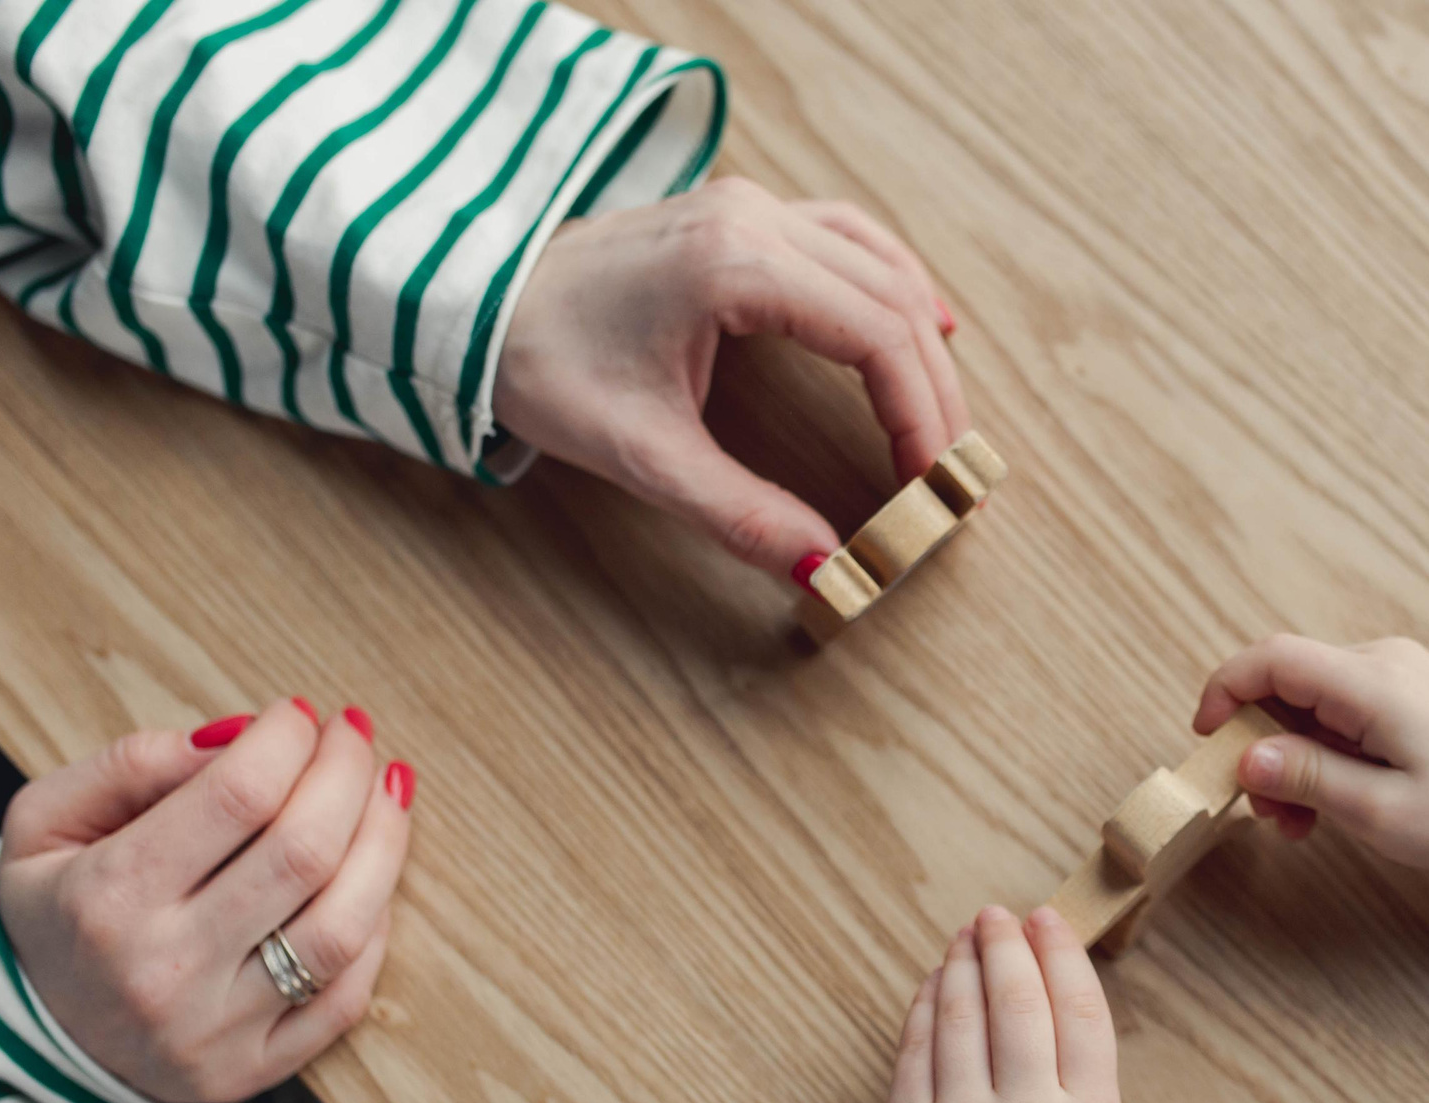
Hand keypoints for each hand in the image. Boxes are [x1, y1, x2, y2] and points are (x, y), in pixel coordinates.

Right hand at [0, 702, 415, 1102]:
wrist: (34, 1036)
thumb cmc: (55, 908)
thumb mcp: (46, 820)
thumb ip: (132, 765)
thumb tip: (241, 735)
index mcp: (108, 896)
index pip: (237, 796)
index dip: (289, 740)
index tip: (302, 713)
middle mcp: (165, 968)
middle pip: (302, 853)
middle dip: (347, 775)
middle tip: (354, 735)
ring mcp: (215, 1028)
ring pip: (341, 928)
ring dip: (384, 845)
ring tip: (387, 793)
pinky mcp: (252, 1069)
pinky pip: (346, 996)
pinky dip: (374, 929)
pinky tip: (370, 879)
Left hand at [494, 176, 969, 577]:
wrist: (471, 304)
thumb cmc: (541, 363)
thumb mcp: (642, 455)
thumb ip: (739, 514)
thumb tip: (824, 569)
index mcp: (733, 265)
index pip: (876, 335)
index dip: (922, 416)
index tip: (938, 485)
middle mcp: (752, 219)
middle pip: (893, 303)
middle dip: (936, 394)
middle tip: (957, 475)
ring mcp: (747, 208)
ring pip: (882, 267)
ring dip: (924, 344)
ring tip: (946, 423)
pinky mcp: (738, 216)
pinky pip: (849, 240)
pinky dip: (895, 285)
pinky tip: (926, 323)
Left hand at [877, 906, 1150, 1102]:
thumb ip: (1077, 1057)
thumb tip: (1043, 958)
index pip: (1077, 1013)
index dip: (1060, 954)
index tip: (1046, 917)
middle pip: (1015, 1005)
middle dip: (1004, 947)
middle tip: (998, 916)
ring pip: (958, 1017)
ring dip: (961, 966)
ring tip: (968, 939)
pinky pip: (914, 1049)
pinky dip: (926, 1006)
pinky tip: (938, 984)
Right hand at [1195, 634, 1428, 883]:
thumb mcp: (1378, 812)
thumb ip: (1306, 777)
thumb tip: (1246, 756)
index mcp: (1374, 684)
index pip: (1273, 658)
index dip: (1226, 691)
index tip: (1207, 740)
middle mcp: (1383, 664)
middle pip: (1286, 683)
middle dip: (1260, 744)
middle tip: (1264, 811)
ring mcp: (1397, 676)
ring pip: (1309, 703)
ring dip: (1289, 758)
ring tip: (1298, 823)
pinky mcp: (1406, 696)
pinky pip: (1340, 714)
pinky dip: (1320, 755)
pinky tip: (1326, 805)